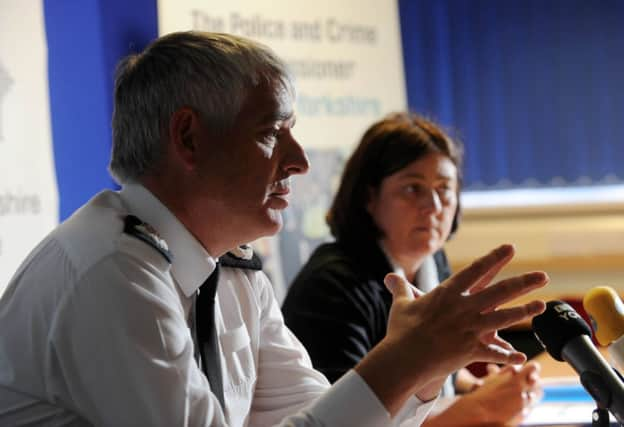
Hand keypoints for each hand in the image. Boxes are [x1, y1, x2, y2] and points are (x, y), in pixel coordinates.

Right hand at [354, 244, 547, 415]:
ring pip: (504, 317)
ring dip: (525, 311)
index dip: (494, 258)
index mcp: (447, 293)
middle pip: (499, 291)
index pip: (475, 270)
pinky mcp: (471, 349)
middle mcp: (463, 308)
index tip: (509, 248)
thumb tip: (389, 276)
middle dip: (523, 282)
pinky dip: (508, 356)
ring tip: (542, 305)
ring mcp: (470, 329)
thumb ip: (400, 288)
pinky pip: (494, 353)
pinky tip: (522, 356)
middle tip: (542, 276)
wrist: (403, 358)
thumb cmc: (400, 330)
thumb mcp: (401, 305)